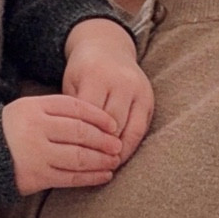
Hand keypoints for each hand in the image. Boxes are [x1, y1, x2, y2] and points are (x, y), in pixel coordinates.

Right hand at [2, 93, 123, 192]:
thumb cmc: (11, 130)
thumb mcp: (28, 109)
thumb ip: (56, 110)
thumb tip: (97, 120)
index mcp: (35, 107)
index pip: (75, 107)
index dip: (98, 116)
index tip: (113, 124)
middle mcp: (36, 128)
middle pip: (80, 132)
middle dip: (104, 140)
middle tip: (118, 145)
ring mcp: (37, 153)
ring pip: (79, 157)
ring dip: (101, 160)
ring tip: (115, 160)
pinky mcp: (37, 176)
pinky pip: (70, 177)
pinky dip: (90, 177)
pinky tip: (103, 175)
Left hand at [63, 19, 154, 161]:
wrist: (108, 48)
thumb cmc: (83, 72)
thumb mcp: (71, 84)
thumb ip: (73, 111)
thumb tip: (69, 146)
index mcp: (96, 76)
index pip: (90, 116)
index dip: (84, 139)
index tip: (75, 158)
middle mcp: (121, 81)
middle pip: (112, 124)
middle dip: (101, 148)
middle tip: (91, 170)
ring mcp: (138, 89)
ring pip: (129, 128)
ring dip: (118, 151)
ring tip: (106, 168)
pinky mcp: (149, 98)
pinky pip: (141, 128)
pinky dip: (131, 145)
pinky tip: (120, 157)